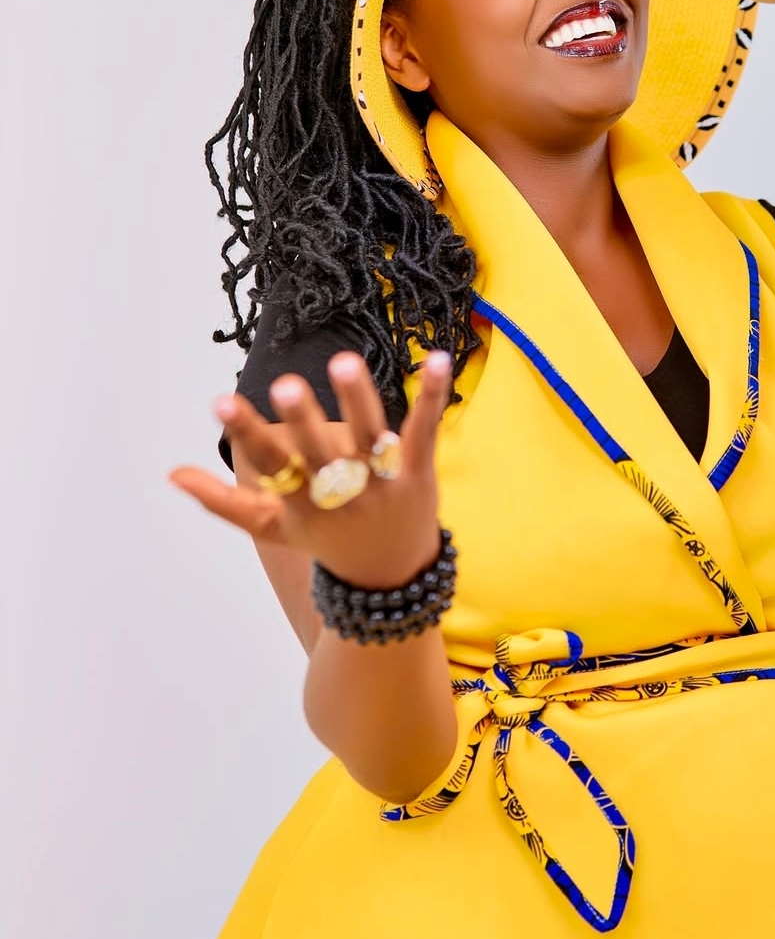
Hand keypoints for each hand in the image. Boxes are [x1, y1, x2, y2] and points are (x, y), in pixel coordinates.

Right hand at [169, 350, 452, 586]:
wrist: (391, 578)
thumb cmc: (324, 540)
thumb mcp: (272, 526)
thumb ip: (223, 501)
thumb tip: (172, 473)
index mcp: (301, 502)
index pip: (270, 465)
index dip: (246, 434)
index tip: (221, 402)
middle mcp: (341, 493)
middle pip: (321, 455)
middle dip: (304, 423)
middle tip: (286, 385)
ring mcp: (383, 483)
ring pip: (371, 437)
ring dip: (359, 400)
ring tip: (344, 361)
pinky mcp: (420, 473)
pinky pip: (424, 432)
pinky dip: (432, 397)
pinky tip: (439, 359)